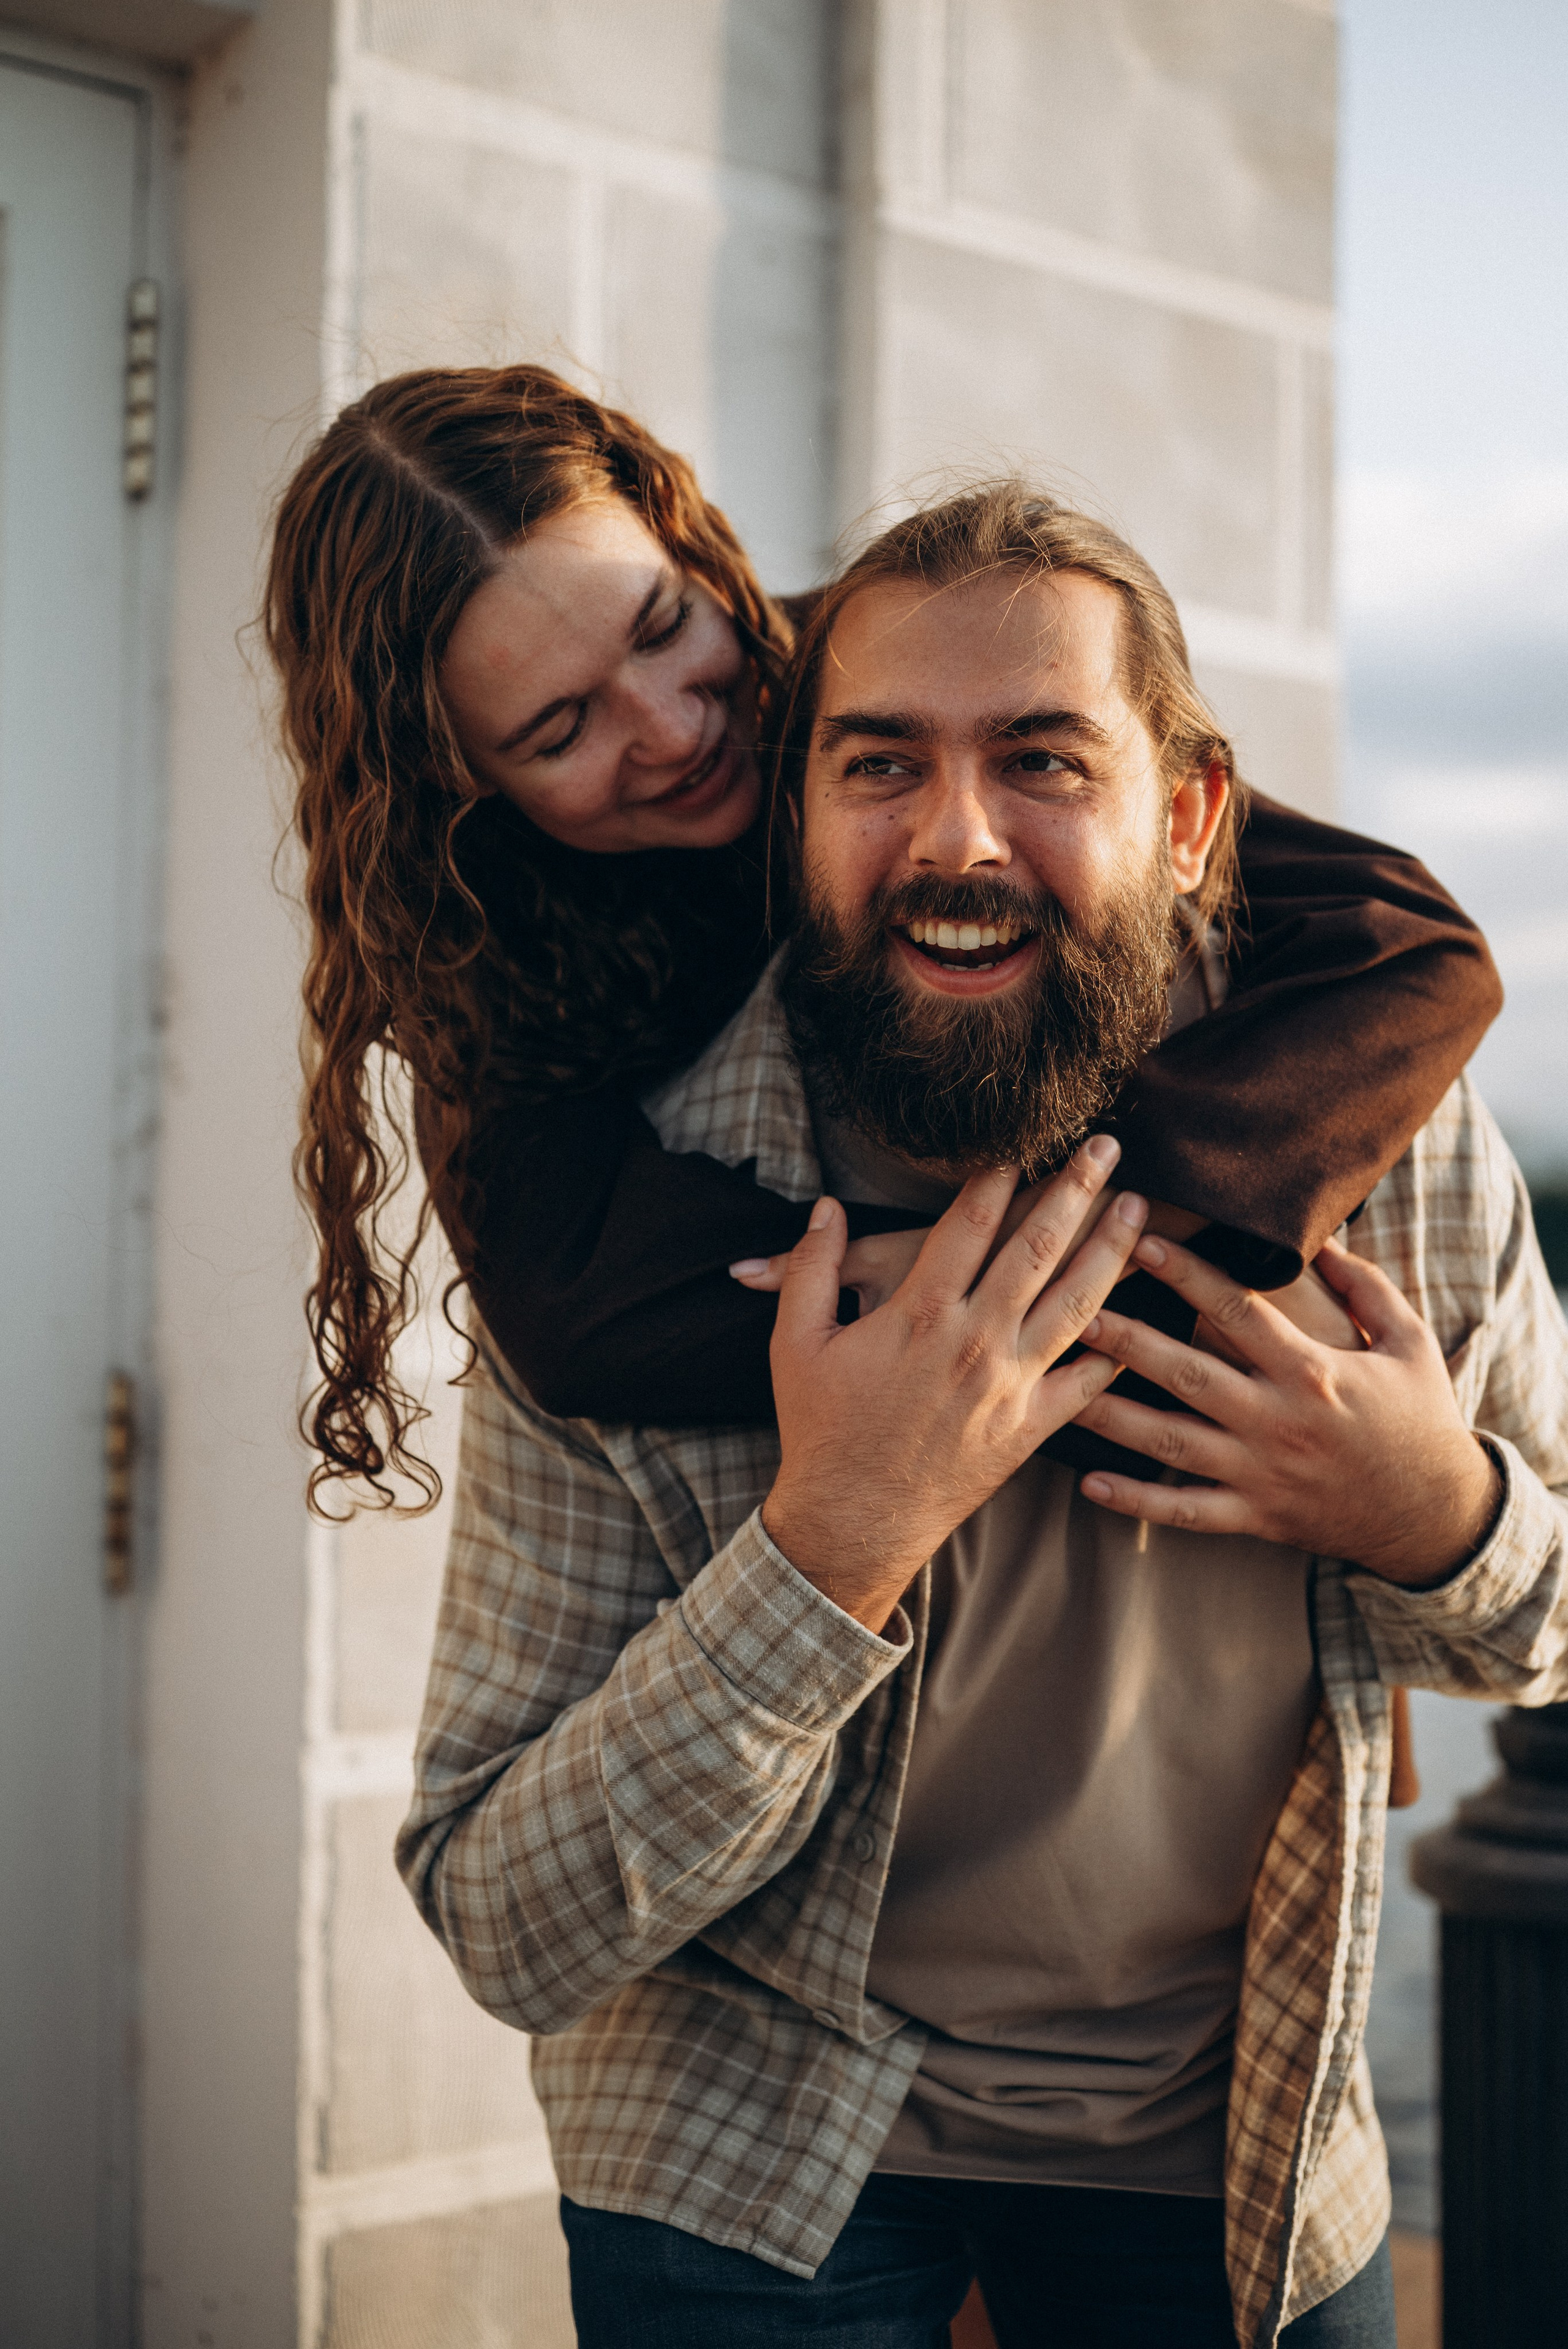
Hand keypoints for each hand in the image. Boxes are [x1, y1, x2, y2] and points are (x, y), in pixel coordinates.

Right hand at [761, 1141, 1148, 1631]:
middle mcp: (976, 1340)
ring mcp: (1010, 1385)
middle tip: (1106, 1146)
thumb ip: (811, 1268)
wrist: (851, 1521)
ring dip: (1111, 1251)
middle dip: (1075, 1190)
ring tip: (1138, 1209)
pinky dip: (1115, 1350)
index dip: (999, 1176)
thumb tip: (825, 1208)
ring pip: (1076, 1304)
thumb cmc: (821, 1430)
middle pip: (1037, 1248)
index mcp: (921, 1312)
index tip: (1023, 1143)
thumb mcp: (795, 1342)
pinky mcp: (1029, 1428)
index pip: (971, 1223)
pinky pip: (1085, 1383)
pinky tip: (1140, 1319)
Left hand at [1075, 1235, 1500, 1585]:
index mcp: (1311, 1373)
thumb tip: (1323, 1241)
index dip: (1187, 1273)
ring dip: (1110, 1418)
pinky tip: (1088, 1486)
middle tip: (1073, 1309)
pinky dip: (1136, 1502)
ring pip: (1170, 1442)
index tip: (1141, 1240)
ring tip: (1058, 1390)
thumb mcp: (1412, 1344)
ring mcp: (1260, 1473)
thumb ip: (1368, 1288)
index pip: (1237, 1312)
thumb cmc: (1421, 1421)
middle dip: (1126, 1341)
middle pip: (1186, 1373)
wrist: (1436, 1515)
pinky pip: (1185, 1512)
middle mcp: (1276, 1421)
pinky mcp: (1254, 1516)